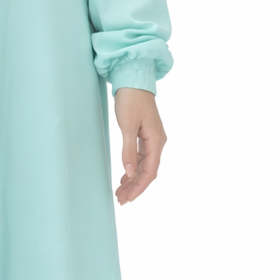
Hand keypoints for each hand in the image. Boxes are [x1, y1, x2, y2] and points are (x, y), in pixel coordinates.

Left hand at [113, 87, 166, 204]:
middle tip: (121, 199)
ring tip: (120, 192)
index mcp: (157, 141)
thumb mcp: (127, 126)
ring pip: (145, 166)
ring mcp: (153, 139)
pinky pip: (142, 158)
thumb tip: (130, 172)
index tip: (128, 198)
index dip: (139, 187)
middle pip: (148, 171)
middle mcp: (158, 142)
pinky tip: (125, 177)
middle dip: (135, 187)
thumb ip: (128, 151)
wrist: (133, 80)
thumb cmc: (131, 100)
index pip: (150, 171)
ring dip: (133, 180)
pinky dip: (133, 169)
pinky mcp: (146, 135)